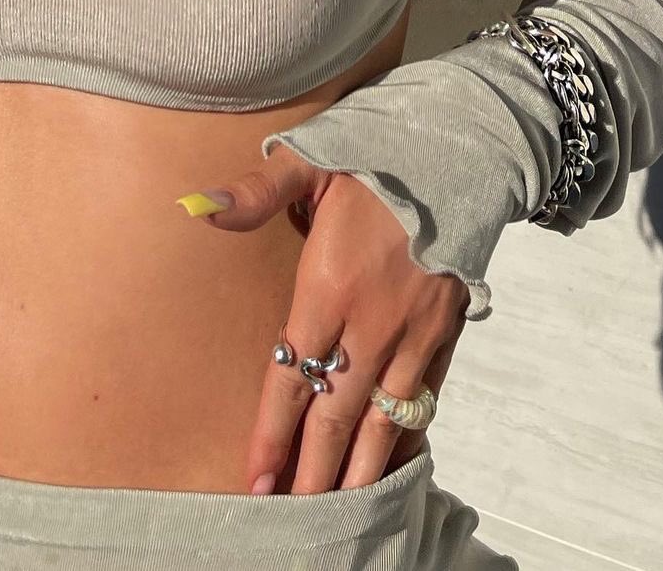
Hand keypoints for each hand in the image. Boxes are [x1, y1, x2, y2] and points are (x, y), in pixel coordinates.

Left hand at [176, 145, 469, 494]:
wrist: (464, 148)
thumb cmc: (377, 152)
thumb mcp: (309, 161)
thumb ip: (254, 194)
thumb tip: (198, 209)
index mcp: (327, 286)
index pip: (290, 376)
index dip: (272, 432)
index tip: (257, 478)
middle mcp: (371, 321)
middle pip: (335, 412)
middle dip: (313, 469)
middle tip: (295, 515)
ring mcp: (414, 330)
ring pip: (383, 416)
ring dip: (359, 466)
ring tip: (340, 509)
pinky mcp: (447, 328)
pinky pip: (425, 395)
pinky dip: (407, 432)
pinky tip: (394, 459)